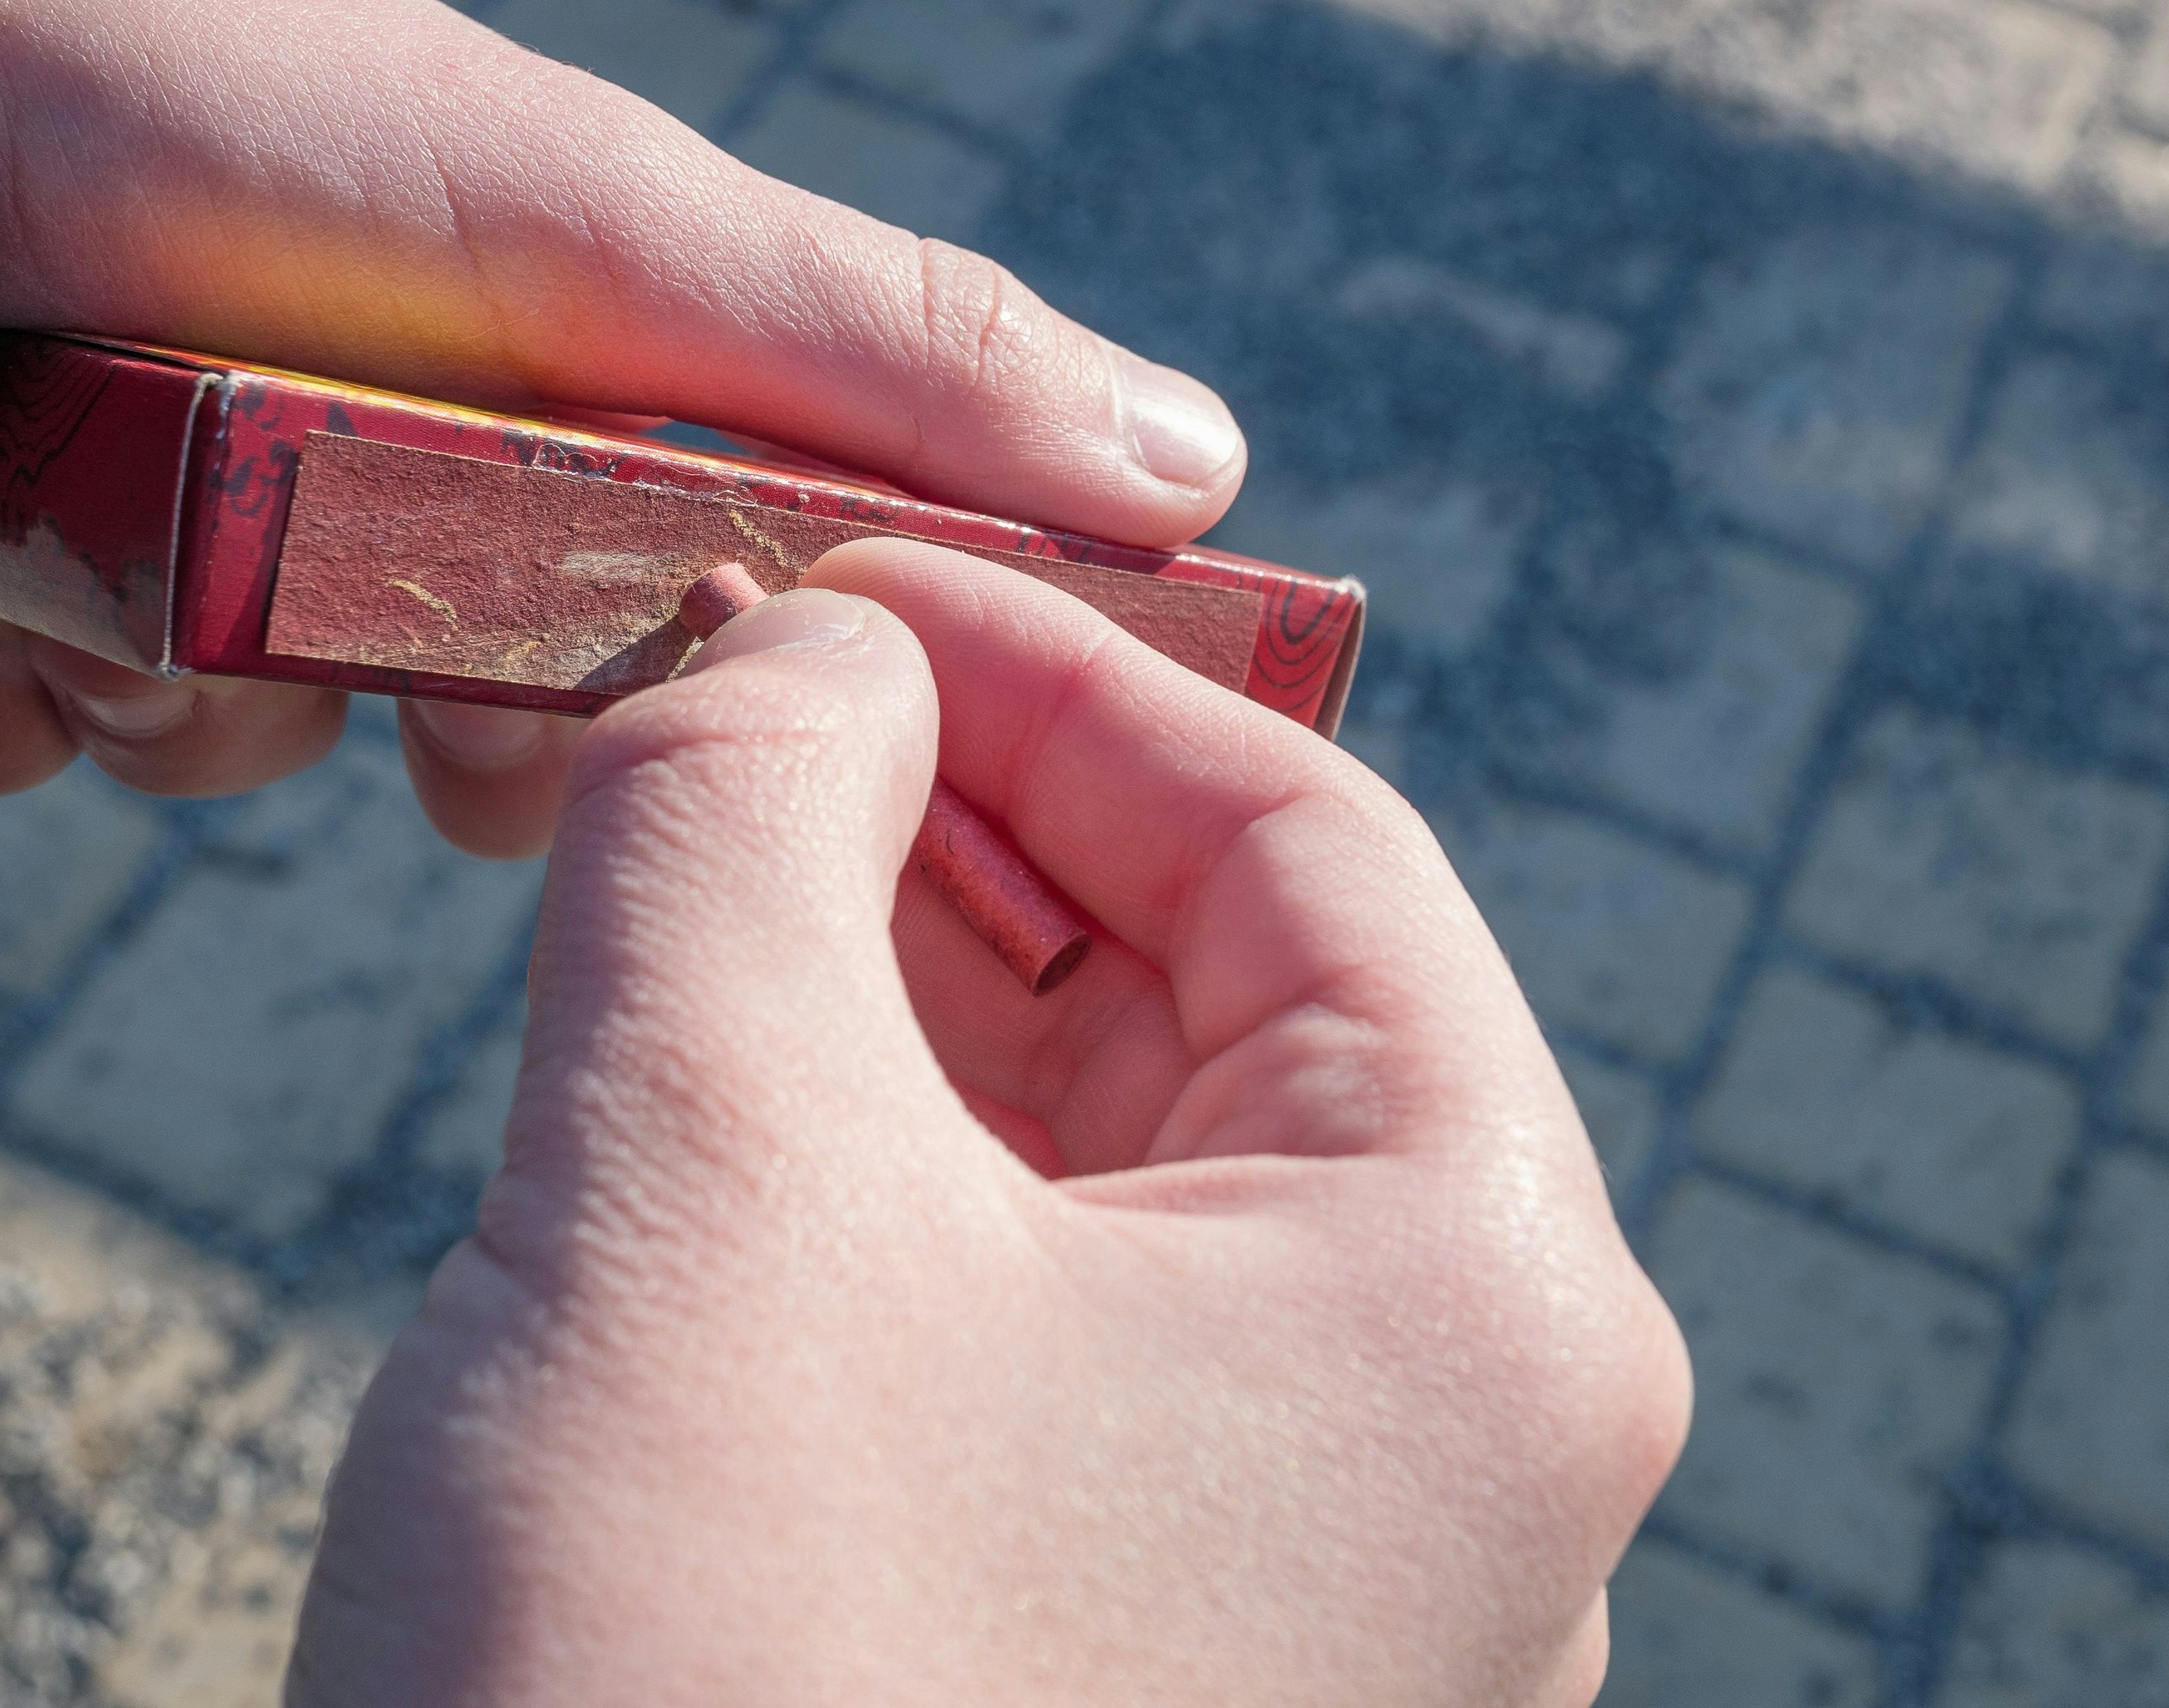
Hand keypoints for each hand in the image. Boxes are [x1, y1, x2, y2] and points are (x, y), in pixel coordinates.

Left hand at [0, 0, 1248, 852]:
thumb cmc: (277, 113)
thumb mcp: (621, 238)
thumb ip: (898, 364)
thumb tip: (1205, 471)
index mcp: (569, 419)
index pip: (696, 673)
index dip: (659, 715)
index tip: (593, 674)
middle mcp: (393, 477)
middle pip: (454, 758)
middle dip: (377, 713)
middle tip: (314, 604)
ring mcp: (188, 519)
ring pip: (212, 759)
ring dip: (153, 680)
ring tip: (101, 542)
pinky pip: (6, 735)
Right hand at [286, 541, 1690, 1704]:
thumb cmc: (693, 1671)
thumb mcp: (699, 1156)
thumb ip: (752, 812)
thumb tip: (798, 641)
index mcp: (1475, 1293)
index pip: (1302, 842)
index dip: (1053, 662)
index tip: (830, 571)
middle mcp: (1460, 1448)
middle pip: (1225, 1004)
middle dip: (967, 824)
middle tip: (730, 699)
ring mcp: (1321, 1588)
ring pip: (1121, 1176)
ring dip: (911, 997)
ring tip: (697, 873)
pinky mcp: (1150, 1670)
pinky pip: (1052, 1345)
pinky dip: (894, 1191)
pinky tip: (720, 1106)